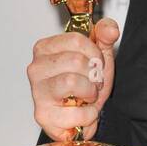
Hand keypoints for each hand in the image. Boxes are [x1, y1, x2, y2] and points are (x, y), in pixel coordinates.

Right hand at [27, 17, 118, 141]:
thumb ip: (104, 35)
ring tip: (87, 97)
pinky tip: (81, 111)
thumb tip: (110, 29)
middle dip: (93, 75)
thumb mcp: (98, 55)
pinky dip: (88, 115)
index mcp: (46, 49)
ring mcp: (37, 92)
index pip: (76, 40)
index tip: (94, 65)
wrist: (82, 116)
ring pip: (71, 81)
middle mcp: (36, 69)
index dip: (94, 54)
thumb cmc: (85, 85)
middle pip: (75, 60)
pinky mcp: (43, 115)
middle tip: (92, 84)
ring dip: (90, 93)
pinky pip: (76, 112)